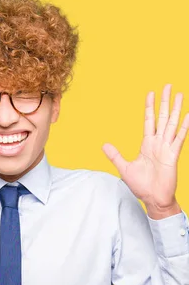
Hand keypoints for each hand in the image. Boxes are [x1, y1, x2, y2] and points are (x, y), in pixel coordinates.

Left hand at [102, 84, 188, 218]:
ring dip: (176, 109)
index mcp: (147, 144)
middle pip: (163, 117)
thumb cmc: (141, 185)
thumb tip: (104, 145)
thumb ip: (115, 155)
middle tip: (168, 86)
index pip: (149, 121)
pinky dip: (185, 127)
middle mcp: (158, 143)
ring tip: (180, 94)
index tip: (151, 93)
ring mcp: (167, 148)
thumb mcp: (124, 168)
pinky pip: (179, 138)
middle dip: (165, 102)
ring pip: (172, 124)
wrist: (153, 198)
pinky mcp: (173, 155)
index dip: (150, 107)